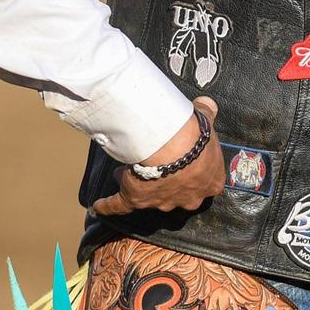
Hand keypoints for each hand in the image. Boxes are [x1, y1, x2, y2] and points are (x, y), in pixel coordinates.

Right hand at [91, 97, 223, 216]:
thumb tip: (207, 104)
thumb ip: (208, 113)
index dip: (194, 170)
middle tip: (157, 165)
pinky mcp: (137, 200)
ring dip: (141, 183)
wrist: (173, 145)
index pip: (205, 182)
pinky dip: (108, 206)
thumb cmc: (194, 135)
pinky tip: (99, 206)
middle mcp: (188, 199)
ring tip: (127, 170)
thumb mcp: (205, 120)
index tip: (185, 160)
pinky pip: (120, 206)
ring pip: (151, 196)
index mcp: (210, 183)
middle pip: (177, 193)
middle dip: (167, 181)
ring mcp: (162, 202)